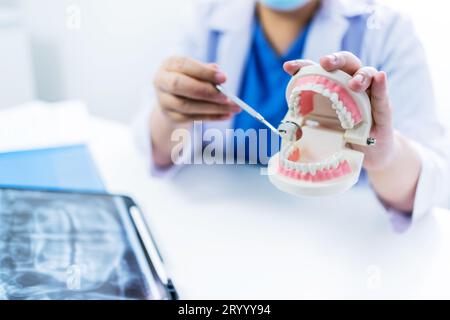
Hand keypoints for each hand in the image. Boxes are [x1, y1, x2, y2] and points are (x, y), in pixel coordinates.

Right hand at [153, 56, 239, 123]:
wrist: (173, 101)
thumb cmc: (189, 81)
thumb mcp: (196, 72)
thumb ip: (207, 71)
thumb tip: (219, 74)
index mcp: (168, 64)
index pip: (184, 65)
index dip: (204, 72)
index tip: (224, 78)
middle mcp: (161, 81)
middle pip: (179, 85)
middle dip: (205, 91)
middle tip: (226, 96)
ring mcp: (164, 101)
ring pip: (187, 105)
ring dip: (212, 107)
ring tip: (233, 108)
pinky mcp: (171, 117)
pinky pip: (192, 118)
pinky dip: (212, 117)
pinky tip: (227, 115)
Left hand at [283, 52, 395, 171]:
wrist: (372, 154)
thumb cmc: (346, 137)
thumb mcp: (325, 130)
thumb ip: (311, 124)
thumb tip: (287, 130)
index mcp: (334, 87)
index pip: (319, 70)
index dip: (303, 66)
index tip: (288, 67)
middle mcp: (352, 85)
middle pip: (346, 64)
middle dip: (335, 60)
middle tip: (325, 63)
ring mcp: (369, 96)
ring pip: (367, 74)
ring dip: (360, 75)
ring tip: (354, 84)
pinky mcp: (383, 110)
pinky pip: (382, 96)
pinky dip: (381, 85)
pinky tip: (380, 77)